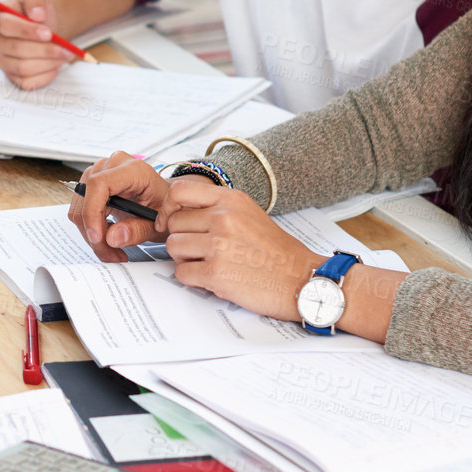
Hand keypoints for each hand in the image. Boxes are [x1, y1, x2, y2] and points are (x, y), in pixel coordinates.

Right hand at [0, 0, 72, 89]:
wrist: (41, 26)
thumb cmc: (35, 12)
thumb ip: (35, 1)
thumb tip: (37, 14)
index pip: (5, 25)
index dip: (27, 31)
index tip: (49, 33)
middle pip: (15, 49)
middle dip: (44, 50)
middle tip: (65, 48)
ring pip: (22, 68)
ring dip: (48, 63)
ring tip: (65, 54)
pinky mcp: (9, 75)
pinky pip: (26, 82)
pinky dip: (45, 76)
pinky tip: (56, 65)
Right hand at [68, 151, 174, 262]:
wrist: (165, 202)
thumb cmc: (165, 206)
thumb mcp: (159, 223)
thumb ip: (137, 230)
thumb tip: (111, 237)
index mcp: (132, 170)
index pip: (99, 184)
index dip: (93, 211)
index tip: (98, 237)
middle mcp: (112, 166)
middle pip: (86, 198)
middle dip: (94, 232)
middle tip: (110, 253)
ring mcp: (99, 173)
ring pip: (80, 208)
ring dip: (92, 234)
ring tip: (112, 249)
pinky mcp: (92, 185)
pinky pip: (81, 210)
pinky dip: (91, 229)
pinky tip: (107, 238)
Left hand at [161, 176, 322, 321]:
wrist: (302, 280)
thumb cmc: (277, 251)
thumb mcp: (248, 214)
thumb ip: (216, 208)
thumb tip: (178, 212)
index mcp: (231, 200)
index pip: (179, 191)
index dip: (168, 207)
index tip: (170, 220)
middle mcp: (223, 218)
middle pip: (174, 224)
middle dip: (182, 239)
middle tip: (202, 250)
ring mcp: (218, 246)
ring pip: (173, 248)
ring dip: (186, 259)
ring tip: (209, 263)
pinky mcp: (215, 273)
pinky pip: (181, 273)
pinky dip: (193, 279)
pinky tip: (213, 278)